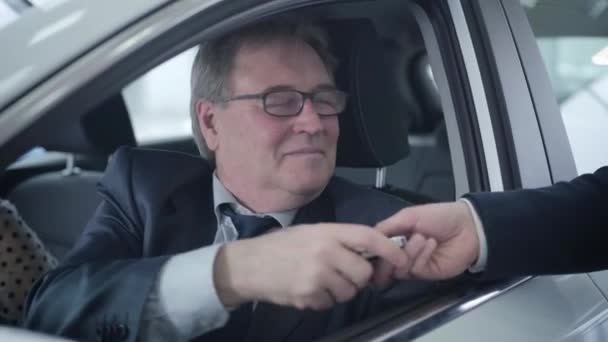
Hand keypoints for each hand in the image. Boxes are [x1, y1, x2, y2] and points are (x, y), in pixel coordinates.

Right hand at [214, 223, 407, 309]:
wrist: (249, 265)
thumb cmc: (282, 245)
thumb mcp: (311, 232)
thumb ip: (339, 239)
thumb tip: (370, 252)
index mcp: (327, 232)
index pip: (368, 238)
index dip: (390, 249)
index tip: (402, 259)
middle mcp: (325, 253)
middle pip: (363, 273)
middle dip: (358, 277)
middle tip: (343, 273)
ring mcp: (317, 277)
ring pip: (349, 292)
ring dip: (341, 290)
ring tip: (320, 279)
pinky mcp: (309, 297)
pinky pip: (330, 303)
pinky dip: (323, 299)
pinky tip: (307, 288)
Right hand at [372, 201, 479, 283]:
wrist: (467, 227)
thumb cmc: (439, 216)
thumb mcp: (408, 215)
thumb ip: (386, 226)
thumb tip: (366, 236)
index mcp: (394, 238)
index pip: (375, 249)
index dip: (371, 250)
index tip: (369, 246)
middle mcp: (400, 253)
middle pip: (382, 264)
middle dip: (386, 256)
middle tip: (393, 248)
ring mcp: (412, 265)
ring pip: (397, 268)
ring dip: (409, 251)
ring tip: (422, 238)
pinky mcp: (426, 274)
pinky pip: (414, 270)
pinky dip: (421, 256)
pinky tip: (432, 244)